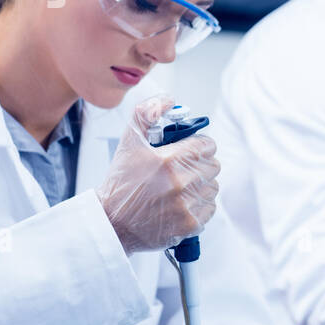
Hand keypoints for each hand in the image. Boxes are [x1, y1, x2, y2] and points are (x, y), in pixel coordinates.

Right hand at [96, 95, 220, 253]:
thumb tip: (169, 100)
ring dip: (200, 185)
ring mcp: (187, 205)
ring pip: (213, 187)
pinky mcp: (190, 224)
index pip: (207, 145)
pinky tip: (180, 203)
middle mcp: (181, 183)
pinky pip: (210, 207)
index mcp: (169, 160)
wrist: (112, 221)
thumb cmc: (121, 181)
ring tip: (179, 187)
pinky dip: (199, 205)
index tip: (189, 150)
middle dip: (199, 164)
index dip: (198, 145)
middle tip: (182, 168)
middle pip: (213, 165)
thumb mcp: (129, 139)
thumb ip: (147, 112)